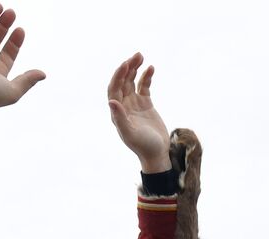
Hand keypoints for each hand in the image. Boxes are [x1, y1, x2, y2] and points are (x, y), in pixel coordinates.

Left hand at [107, 53, 170, 172]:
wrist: (157, 153)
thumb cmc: (143, 146)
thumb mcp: (130, 133)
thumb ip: (120, 118)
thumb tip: (111, 101)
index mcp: (117, 112)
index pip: (114, 88)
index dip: (118, 75)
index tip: (125, 64)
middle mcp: (124, 105)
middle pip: (123, 82)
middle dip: (127, 68)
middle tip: (136, 55)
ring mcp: (134, 103)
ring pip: (132, 81)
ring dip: (135, 69)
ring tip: (141, 56)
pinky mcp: (146, 104)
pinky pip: (144, 86)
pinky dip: (147, 77)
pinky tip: (151, 68)